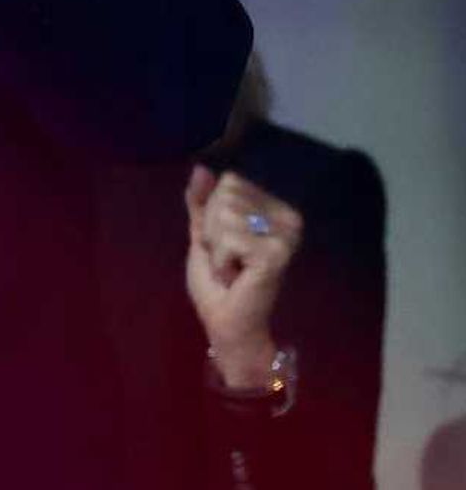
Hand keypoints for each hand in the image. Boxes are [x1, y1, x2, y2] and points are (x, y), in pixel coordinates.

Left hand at [185, 166, 302, 385]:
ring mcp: (286, 234)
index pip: (229, 181)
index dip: (213, 214)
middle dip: (213, 230)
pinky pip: (229, 238)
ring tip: (232, 268)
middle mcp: (288, 216)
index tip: (225, 244)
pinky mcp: (277, 253)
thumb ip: (202, 202)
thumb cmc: (219, 281)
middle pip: (226, 196)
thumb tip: (201, 167)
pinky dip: (222, 260)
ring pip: (224, 214)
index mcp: (275, 208)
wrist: (228, 322)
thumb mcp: (204, 234)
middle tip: (229, 259)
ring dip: (217, 247)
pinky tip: (236, 276)